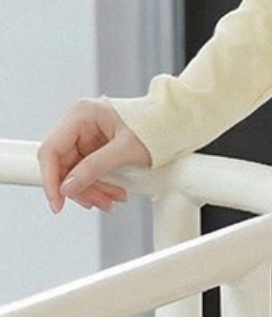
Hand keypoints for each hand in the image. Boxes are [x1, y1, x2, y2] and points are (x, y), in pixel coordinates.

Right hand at [37, 98, 150, 213]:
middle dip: (80, 187)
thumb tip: (67, 187)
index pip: (51, 150)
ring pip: (74, 170)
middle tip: (99, 202)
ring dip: (91, 189)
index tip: (58, 202)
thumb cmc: (156, 126)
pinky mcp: (94, 145)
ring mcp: (86, 133)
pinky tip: (112, 193)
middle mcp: (79, 121)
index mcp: (82, 114)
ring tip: (112, 199)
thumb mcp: (125, 150)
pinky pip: (86, 169)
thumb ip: (94, 168)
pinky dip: (98, 183)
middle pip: (62, 164)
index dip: (51, 179)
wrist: (176, 121)